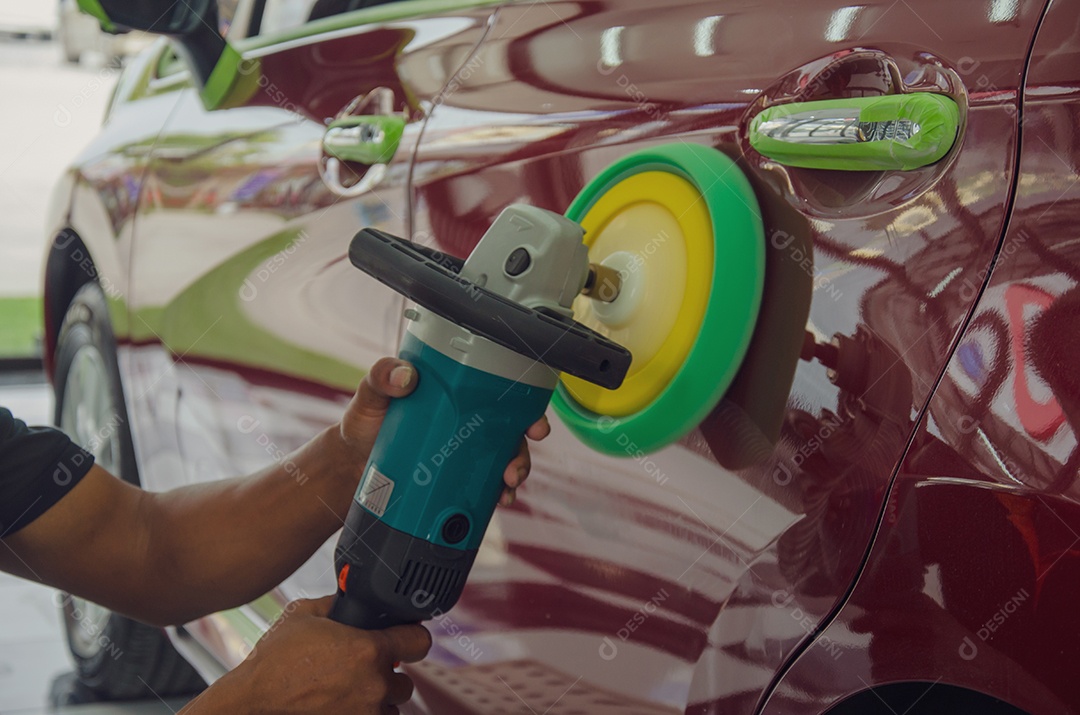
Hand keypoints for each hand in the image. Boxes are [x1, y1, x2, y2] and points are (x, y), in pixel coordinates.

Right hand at [192, 596, 430, 713]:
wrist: (253, 702)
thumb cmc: (274, 661)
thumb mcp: (303, 614)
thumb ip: (337, 603)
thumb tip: (351, 597)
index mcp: (368, 650)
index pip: (420, 641)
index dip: (412, 635)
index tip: (406, 636)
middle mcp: (374, 685)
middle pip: (407, 681)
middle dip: (389, 674)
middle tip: (365, 669)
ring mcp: (365, 714)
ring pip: (392, 707)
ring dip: (379, 699)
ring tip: (352, 689)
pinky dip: (365, 714)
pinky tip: (345, 704)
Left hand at [339, 358, 550, 505]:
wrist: (350, 466)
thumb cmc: (365, 422)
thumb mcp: (372, 395)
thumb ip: (382, 377)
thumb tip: (406, 376)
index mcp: (459, 395)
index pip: (502, 395)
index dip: (528, 408)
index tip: (535, 425)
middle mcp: (469, 423)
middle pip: (512, 433)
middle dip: (524, 451)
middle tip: (515, 467)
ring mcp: (465, 453)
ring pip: (504, 461)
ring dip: (514, 474)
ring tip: (506, 487)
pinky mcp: (456, 478)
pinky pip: (486, 486)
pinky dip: (497, 494)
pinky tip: (498, 501)